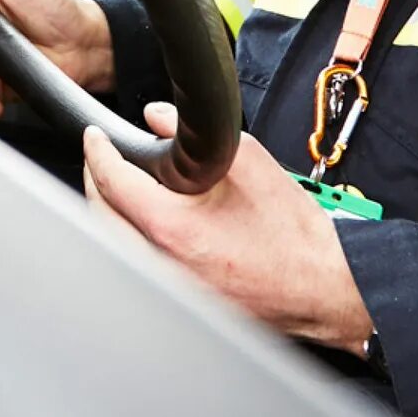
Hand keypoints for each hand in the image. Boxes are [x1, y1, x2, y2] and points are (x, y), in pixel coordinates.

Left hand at [80, 103, 374, 353]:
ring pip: (113, 246)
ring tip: (118, 184)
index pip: (113, 184)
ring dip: (107, 211)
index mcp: (176, 230)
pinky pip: (135, 265)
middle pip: (100, 218)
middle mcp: (164, 265)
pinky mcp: (180, 300)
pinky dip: (127, 237)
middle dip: (95, 180)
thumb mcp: (250, 162)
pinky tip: (140, 221)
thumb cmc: (294, 233)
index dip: (98, 153)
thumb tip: (159, 117)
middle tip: (102, 157)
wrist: (322, 283)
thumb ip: (198, 134)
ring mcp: (169, 288)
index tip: (96, 138)